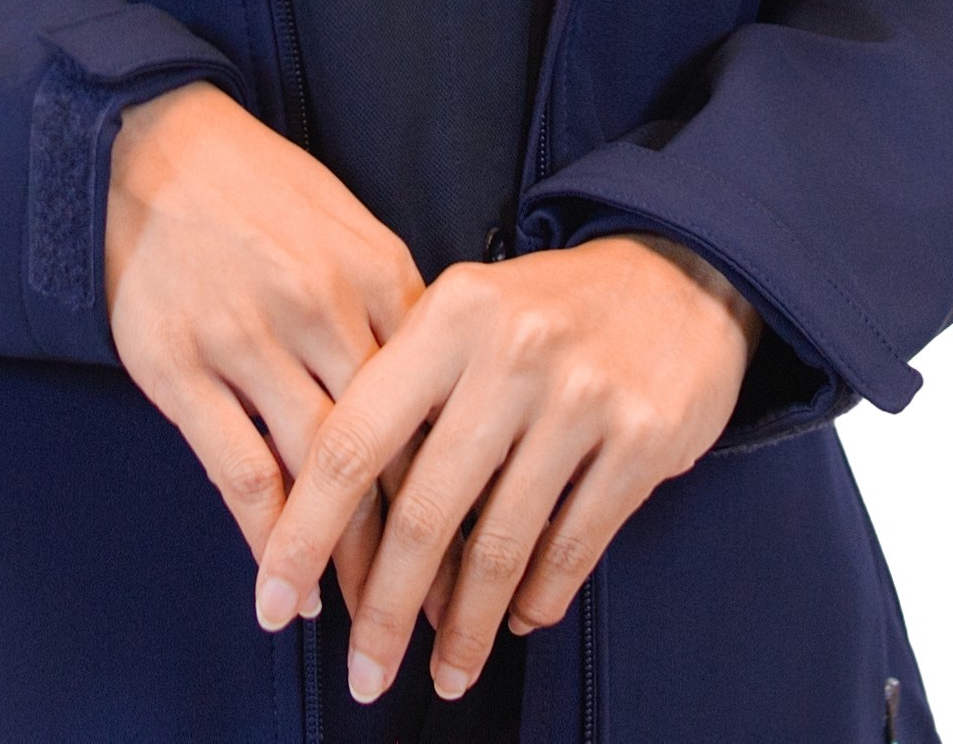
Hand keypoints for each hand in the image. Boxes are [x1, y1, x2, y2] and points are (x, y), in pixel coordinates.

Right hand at [102, 80, 424, 618]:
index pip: (438, 397)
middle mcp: (319, 306)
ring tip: (368, 616)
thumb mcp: (346, 223)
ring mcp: (246, 338)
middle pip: (390, 448)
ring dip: (346, 557)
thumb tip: (439, 391)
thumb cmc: (256, 186)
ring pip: (319, 472)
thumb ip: (393, 303)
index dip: (463, 481)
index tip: (482, 541)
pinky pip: (238, 472)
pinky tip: (288, 584)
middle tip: (438, 611)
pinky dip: (269, 537)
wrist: (145, 143)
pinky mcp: (178, 366)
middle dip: (420, 543)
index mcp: (375, 268)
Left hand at [254, 229, 755, 708]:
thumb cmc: (546, 311)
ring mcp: (582, 396)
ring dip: (467, 627)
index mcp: (448, 315)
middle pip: (425, 510)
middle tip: (363, 674)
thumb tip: (332, 516)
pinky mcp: (644, 438)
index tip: (274, 601)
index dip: (306, 532)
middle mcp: (511, 352)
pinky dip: (539, 598)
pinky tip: (517, 623)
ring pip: (501, 543)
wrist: (678, 278)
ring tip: (446, 674)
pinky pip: (574, 544)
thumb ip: (402, 392)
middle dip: (386, 610)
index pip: (354, 440)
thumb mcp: (464, 315)